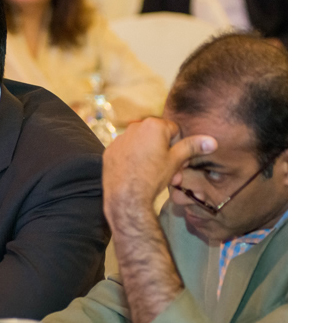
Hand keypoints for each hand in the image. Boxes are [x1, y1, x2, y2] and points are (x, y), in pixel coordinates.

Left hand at [102, 117, 216, 222]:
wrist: (126, 197)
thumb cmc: (152, 177)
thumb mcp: (176, 161)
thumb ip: (193, 147)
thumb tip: (212, 141)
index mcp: (154, 125)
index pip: (174, 131)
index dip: (178, 148)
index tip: (177, 162)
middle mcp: (135, 127)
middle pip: (156, 137)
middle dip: (163, 152)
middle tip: (167, 171)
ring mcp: (120, 139)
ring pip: (141, 144)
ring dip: (148, 155)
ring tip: (151, 174)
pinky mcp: (110, 151)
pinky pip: (126, 152)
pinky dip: (131, 160)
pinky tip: (135, 174)